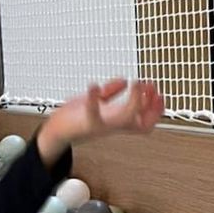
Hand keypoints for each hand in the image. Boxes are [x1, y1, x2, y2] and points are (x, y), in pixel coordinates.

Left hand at [39, 79, 163, 157]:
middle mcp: (113, 126)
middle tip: (149, 87)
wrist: (54, 132)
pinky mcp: (86, 124)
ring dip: (134, 101)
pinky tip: (94, 86)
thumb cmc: (74, 119)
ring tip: (134, 82)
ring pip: (126, 119)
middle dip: (150, 105)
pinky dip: (93, 99)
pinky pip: (92, 114)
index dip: (157, 110)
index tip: (159, 93)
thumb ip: (110, 92)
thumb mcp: (97, 102)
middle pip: (142, 124)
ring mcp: (101, 126)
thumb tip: (123, 80)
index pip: (146, 121)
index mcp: (117, 121)